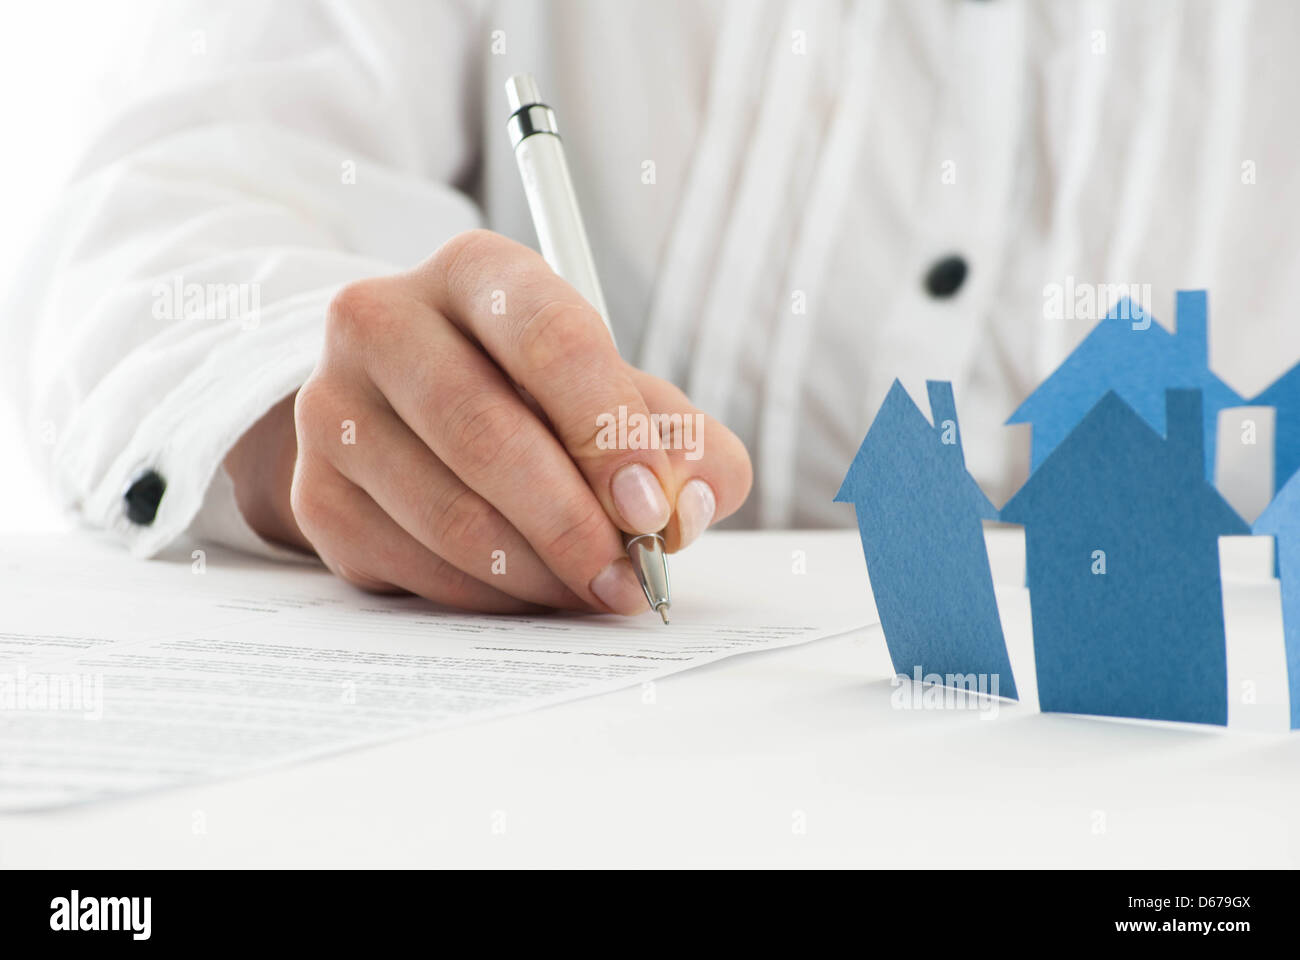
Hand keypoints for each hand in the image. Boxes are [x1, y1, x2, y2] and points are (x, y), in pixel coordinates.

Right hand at [225, 230, 751, 613]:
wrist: (412, 421)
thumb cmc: (537, 401)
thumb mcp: (618, 396)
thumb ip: (682, 441)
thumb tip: (692, 505)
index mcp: (476, 273)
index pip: (548, 336)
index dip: (607, 428)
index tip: (654, 505)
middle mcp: (382, 321)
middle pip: (485, 432)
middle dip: (574, 522)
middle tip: (633, 576)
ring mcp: (334, 409)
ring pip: (448, 513)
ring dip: (540, 572)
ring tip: (596, 589)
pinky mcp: (317, 494)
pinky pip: (415, 565)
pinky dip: (491, 595)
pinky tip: (532, 589)